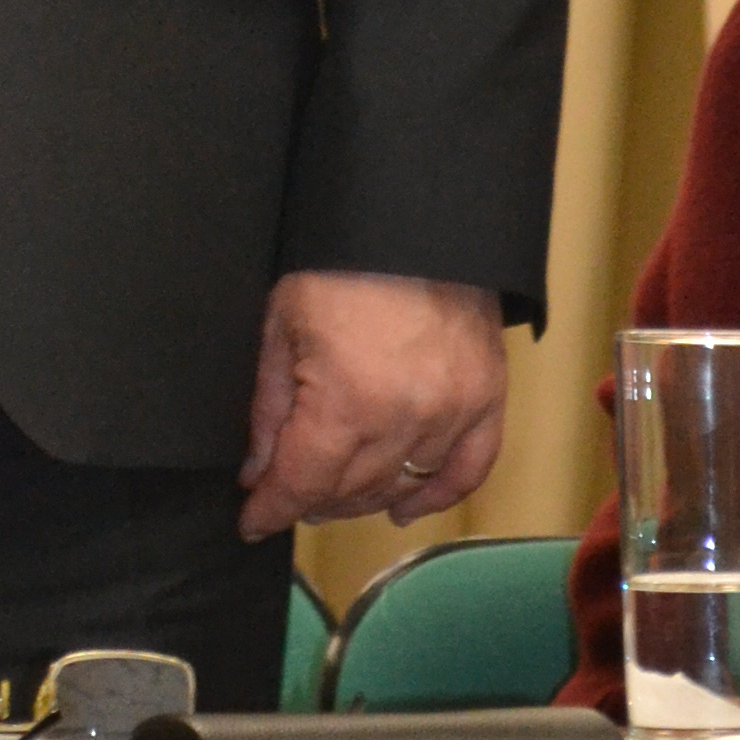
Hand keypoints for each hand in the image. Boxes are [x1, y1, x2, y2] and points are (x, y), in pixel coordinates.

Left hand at [236, 269, 505, 538]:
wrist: (412, 219)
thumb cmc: (336, 263)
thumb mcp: (281, 324)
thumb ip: (267, 405)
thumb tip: (256, 470)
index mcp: (346, 399)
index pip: (303, 480)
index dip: (272, 507)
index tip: (251, 520)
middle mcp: (405, 418)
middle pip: (350, 489)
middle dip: (310, 498)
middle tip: (286, 493)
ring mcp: (453, 412)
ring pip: (402, 485)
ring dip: (362, 497)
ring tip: (333, 495)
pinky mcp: (487, 400)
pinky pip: (466, 471)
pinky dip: (435, 496)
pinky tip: (404, 506)